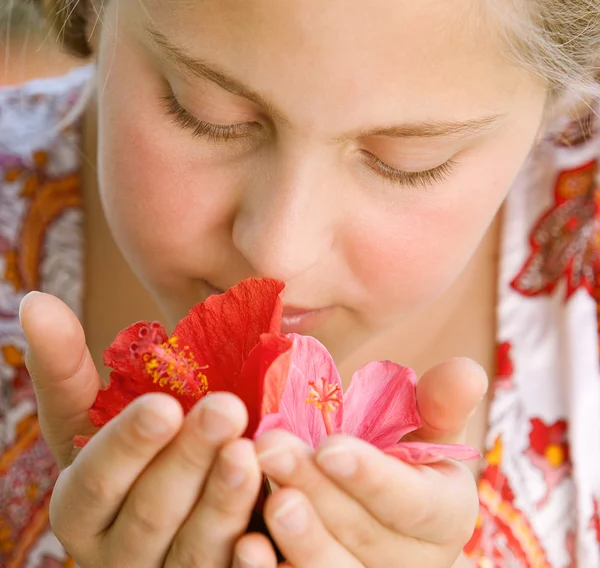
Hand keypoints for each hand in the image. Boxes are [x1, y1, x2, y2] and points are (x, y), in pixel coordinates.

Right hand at [20, 292, 277, 567]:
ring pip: (193, 551)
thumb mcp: (97, 417)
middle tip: (226, 409)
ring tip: (250, 451)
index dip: (127, 444)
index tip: (164, 404)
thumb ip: (68, 369)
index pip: (95, 481)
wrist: (181, 506)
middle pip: (150, 514)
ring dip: (222, 502)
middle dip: (187, 461)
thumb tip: (34, 300)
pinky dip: (250, 559)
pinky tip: (272, 523)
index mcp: (83, 507)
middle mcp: (118, 553)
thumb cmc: (137, 452)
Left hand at [254, 358, 486, 566]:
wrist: (378, 512)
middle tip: (271, 448)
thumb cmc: (399, 460)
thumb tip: (467, 369)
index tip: (329, 447)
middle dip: (316, 489)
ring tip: (267, 499)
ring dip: (299, 538)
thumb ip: (440, 403)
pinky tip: (248, 547)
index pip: (412, 502)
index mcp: (443, 516)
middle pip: (362, 533)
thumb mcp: (425, 430)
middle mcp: (412, 562)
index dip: (372, 477)